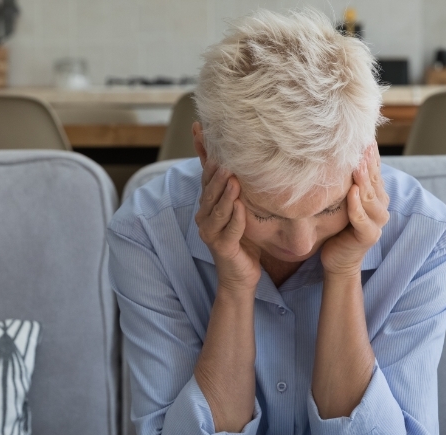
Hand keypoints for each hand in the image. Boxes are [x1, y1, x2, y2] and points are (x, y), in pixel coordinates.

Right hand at [195, 161, 261, 293]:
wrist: (241, 275)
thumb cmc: (241, 240)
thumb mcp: (238, 210)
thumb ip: (235, 190)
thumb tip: (238, 164)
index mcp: (207, 207)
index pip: (206, 181)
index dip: (210, 164)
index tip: (218, 148)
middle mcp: (204, 219)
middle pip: (209, 193)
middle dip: (218, 177)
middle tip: (228, 161)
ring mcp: (211, 234)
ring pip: (217, 211)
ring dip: (225, 195)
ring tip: (234, 180)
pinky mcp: (222, 248)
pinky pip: (230, 230)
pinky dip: (235, 218)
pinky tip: (241, 207)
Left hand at [321, 145, 389, 275]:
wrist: (337, 258)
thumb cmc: (336, 226)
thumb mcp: (341, 198)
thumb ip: (344, 179)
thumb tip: (334, 149)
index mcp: (376, 194)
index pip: (374, 169)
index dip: (370, 153)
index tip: (362, 134)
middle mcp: (380, 205)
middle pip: (373, 180)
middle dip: (367, 162)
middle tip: (360, 143)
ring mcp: (377, 221)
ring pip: (371, 197)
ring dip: (364, 181)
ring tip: (357, 164)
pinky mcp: (369, 236)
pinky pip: (362, 218)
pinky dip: (357, 206)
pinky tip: (352, 193)